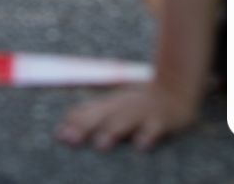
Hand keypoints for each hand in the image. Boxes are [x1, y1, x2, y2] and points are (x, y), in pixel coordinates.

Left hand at [54, 81, 200, 151]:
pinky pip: (155, 128)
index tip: (59, 137)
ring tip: (100, 145)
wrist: (174, 88)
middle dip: (86, 128)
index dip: (74, 124)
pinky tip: (141, 145)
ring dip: (113, 132)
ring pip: (126, 121)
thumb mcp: (112, 105)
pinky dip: (148, 135)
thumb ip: (89, 115)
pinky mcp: (161, 120)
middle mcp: (123, 106)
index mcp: (110, 104)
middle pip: (102, 117)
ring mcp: (142, 112)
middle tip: (70, 140)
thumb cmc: (137, 103)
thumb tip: (61, 127)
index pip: (88, 112)